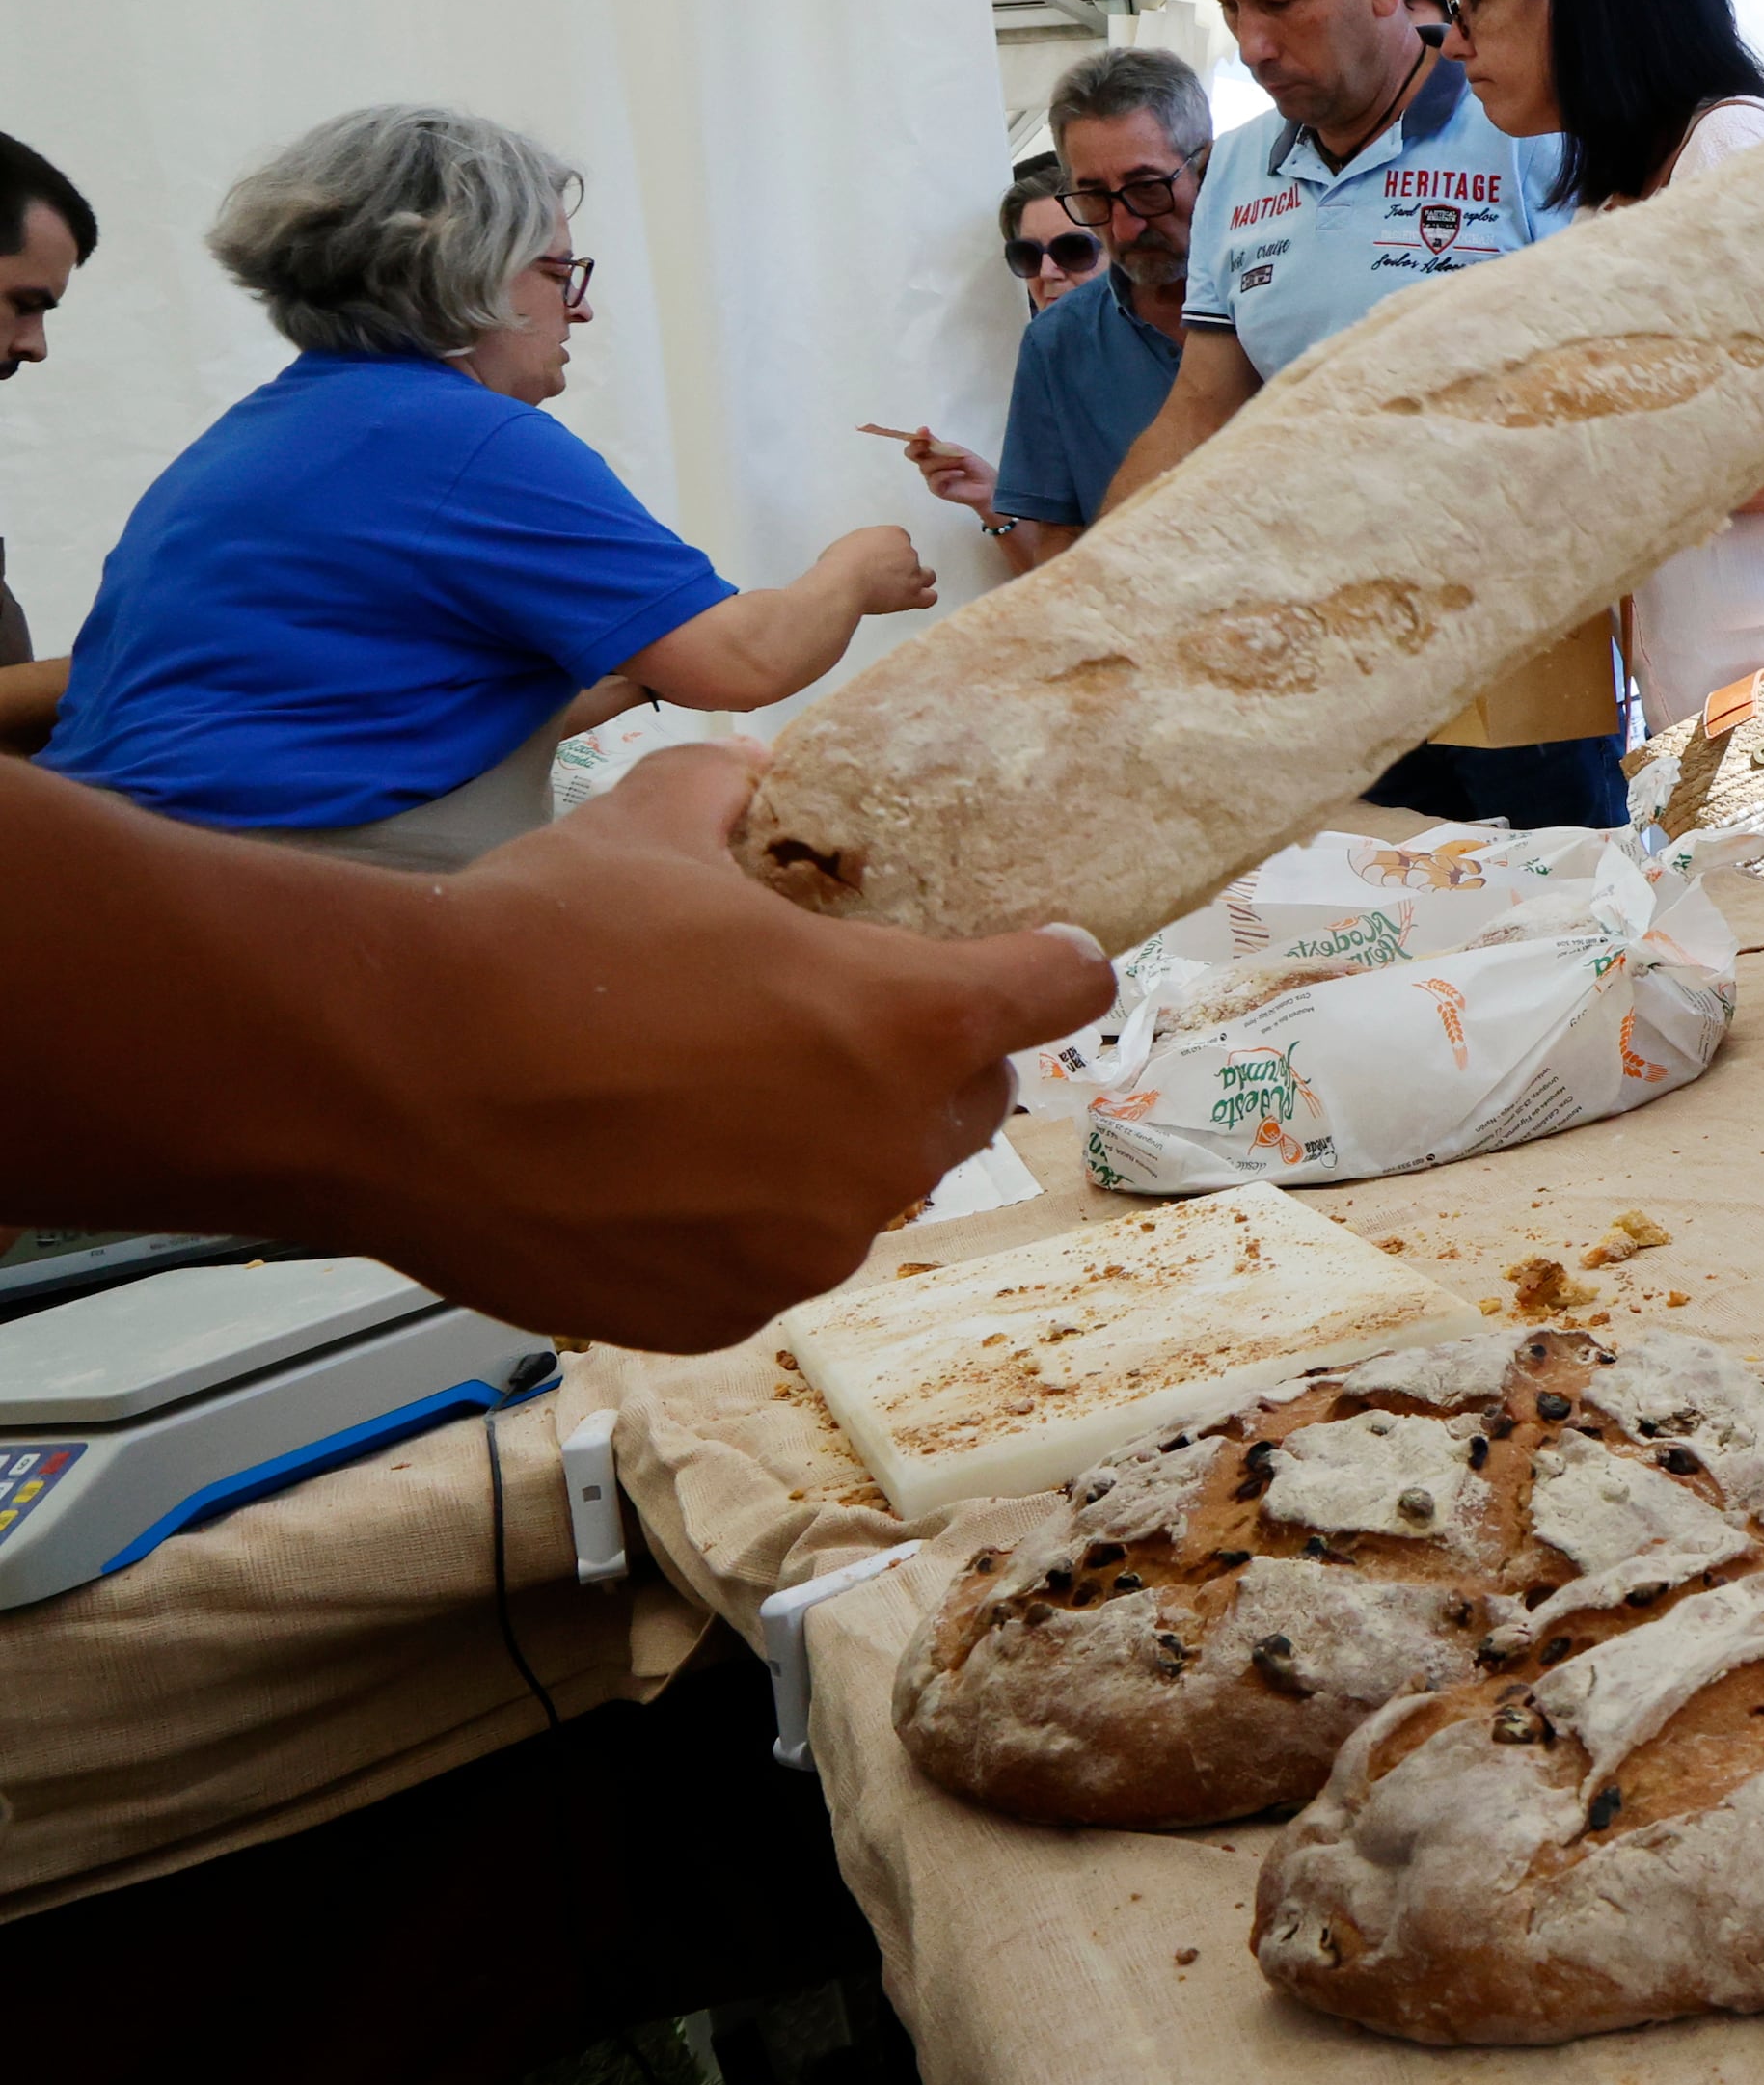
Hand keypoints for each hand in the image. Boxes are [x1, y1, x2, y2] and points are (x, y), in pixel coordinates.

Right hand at [346, 746, 1114, 1347]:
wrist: (383, 1080)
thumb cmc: (530, 948)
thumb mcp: (648, 830)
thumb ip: (725, 796)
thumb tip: (744, 772)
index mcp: (906, 1019)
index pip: (1059, 990)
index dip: (1055, 965)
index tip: (1047, 959)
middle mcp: (883, 1146)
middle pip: (970, 1100)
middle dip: (930, 1060)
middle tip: (851, 1025)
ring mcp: (807, 1244)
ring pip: (871, 1188)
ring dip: (833, 1145)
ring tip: (731, 1102)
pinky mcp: (725, 1312)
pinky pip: (773, 1261)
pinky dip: (741, 1222)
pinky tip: (662, 1176)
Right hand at [823, 526, 943, 615]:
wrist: (842, 583)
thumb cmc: (839, 564)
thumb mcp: (849, 543)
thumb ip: (865, 547)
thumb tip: (861, 556)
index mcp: (893, 534)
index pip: (901, 540)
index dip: (891, 552)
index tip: (882, 560)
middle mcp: (907, 551)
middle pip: (912, 558)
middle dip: (901, 567)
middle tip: (884, 576)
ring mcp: (913, 573)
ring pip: (927, 576)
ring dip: (917, 581)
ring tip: (901, 589)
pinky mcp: (913, 594)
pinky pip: (930, 597)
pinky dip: (924, 599)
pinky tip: (913, 600)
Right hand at [863, 423, 995, 517]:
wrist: (987, 484)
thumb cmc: (973, 466)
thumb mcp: (956, 450)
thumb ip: (938, 444)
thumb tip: (922, 431)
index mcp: (932, 454)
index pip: (916, 445)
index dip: (916, 437)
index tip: (924, 431)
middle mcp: (929, 465)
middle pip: (911, 454)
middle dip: (917, 447)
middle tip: (926, 444)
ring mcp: (931, 478)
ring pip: (926, 466)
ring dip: (943, 460)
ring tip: (959, 462)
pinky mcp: (937, 490)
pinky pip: (935, 479)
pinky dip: (948, 473)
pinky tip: (960, 473)